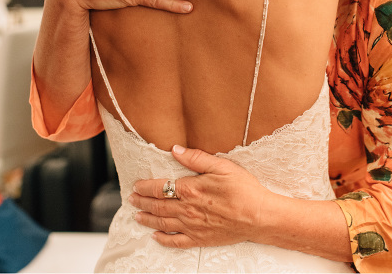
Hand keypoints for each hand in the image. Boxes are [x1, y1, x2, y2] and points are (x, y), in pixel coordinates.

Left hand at [130, 145, 268, 247]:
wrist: (259, 216)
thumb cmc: (244, 189)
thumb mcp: (222, 166)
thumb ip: (196, 158)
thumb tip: (176, 150)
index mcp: (191, 189)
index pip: (160, 187)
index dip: (146, 186)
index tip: (137, 185)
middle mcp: (187, 209)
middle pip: (158, 205)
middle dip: (142, 202)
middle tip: (132, 199)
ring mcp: (192, 226)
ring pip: (163, 223)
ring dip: (148, 219)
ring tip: (137, 215)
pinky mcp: (200, 239)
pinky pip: (176, 242)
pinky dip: (163, 240)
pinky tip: (156, 237)